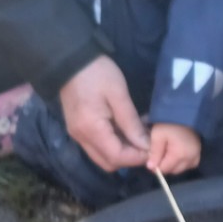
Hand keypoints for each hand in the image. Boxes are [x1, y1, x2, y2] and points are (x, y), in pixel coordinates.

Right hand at [59, 55, 150, 171]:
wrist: (70, 59)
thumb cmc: (97, 73)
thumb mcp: (119, 95)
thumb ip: (131, 123)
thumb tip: (146, 145)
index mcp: (91, 129)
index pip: (116, 157)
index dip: (137, 157)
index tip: (152, 148)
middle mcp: (81, 138)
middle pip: (108, 163)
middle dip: (129, 158)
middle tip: (146, 142)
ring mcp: (77, 135)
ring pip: (102, 157)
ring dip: (121, 152)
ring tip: (137, 135)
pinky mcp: (78, 129)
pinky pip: (97, 146)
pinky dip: (112, 144)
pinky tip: (124, 130)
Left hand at [148, 121, 202, 174]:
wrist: (185, 113)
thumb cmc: (170, 123)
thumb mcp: (158, 135)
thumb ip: (154, 152)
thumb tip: (151, 168)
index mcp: (180, 154)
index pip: (164, 169)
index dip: (156, 165)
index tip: (151, 157)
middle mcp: (190, 159)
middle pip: (173, 171)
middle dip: (164, 164)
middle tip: (159, 152)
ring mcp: (196, 157)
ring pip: (181, 169)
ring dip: (173, 164)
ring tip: (168, 151)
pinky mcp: (198, 154)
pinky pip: (189, 165)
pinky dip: (182, 162)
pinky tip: (177, 153)